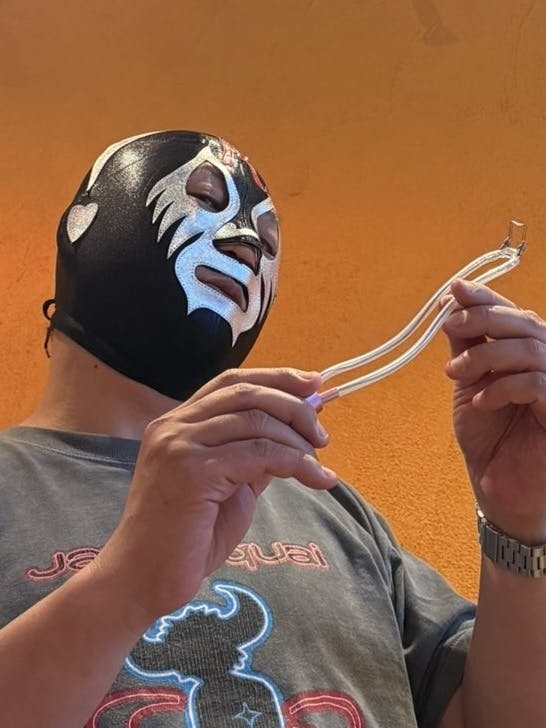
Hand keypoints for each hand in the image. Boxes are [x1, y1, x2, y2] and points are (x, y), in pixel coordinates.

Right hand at [98, 368, 335, 620]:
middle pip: (246, 394)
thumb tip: (297, 432)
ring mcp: (179, 446)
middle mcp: (174, 426)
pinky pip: (258, 454)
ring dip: (298, 439)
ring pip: (256, 421)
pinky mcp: (193, 472)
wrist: (141, 580)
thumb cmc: (184, 539)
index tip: (313, 383)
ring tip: (319, 462)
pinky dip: (296, 463)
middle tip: (322, 434)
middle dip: (294, 405)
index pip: (231, 382)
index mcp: (177, 423)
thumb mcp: (228, 486)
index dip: (276, 377)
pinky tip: (317, 479)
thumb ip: (254, 455)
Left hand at [442, 279, 545, 541]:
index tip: (453, 289)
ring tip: (455, 374)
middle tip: (450, 327)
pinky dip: (503, 387)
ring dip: (486, 356)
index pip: (511, 314)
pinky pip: (537, 383)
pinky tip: (480, 402)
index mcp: (526, 352)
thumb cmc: (488, 436)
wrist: (498, 487)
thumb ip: (467, 347)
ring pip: (530, 349)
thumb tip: (450, 306)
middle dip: (482, 319)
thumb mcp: (469, 383)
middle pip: (524, 323)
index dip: (484, 297)